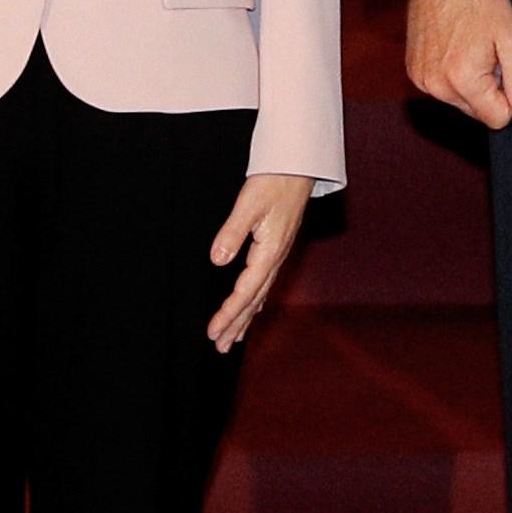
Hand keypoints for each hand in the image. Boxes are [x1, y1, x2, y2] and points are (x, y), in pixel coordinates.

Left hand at [207, 171, 316, 348]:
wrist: (299, 166)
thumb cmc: (274, 181)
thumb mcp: (249, 204)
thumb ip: (232, 232)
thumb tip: (217, 260)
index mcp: (269, 252)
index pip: (245, 291)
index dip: (229, 314)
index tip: (213, 331)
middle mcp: (275, 258)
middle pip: (254, 300)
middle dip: (237, 324)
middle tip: (220, 346)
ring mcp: (278, 254)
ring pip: (260, 295)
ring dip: (246, 318)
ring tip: (234, 339)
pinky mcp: (278, 247)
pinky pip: (265, 283)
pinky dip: (256, 301)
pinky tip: (254, 308)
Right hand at [403, 0, 511, 128]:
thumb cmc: (479, 0)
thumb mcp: (511, 38)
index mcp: (464, 80)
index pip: (498, 119)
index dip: (508, 95)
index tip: (503, 65)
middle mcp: (437, 87)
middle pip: (477, 111)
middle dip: (488, 88)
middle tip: (487, 52)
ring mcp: (422, 80)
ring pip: (459, 101)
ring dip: (469, 82)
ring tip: (470, 46)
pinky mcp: (413, 72)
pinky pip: (441, 89)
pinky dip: (451, 75)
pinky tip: (454, 47)